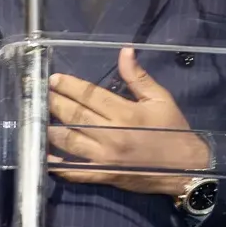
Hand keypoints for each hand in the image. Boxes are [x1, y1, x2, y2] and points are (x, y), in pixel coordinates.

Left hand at [46, 48, 209, 196]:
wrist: (186, 169)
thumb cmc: (173, 131)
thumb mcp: (160, 99)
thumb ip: (138, 77)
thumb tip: (124, 51)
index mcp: (125, 113)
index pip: (90, 95)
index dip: (70, 86)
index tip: (54, 79)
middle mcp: (111, 134)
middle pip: (75, 115)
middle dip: (55, 102)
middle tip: (41, 94)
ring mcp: (105, 157)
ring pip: (69, 141)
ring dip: (51, 129)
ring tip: (38, 119)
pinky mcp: (104, 175)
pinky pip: (76, 171)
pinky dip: (58, 166)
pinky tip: (45, 156)